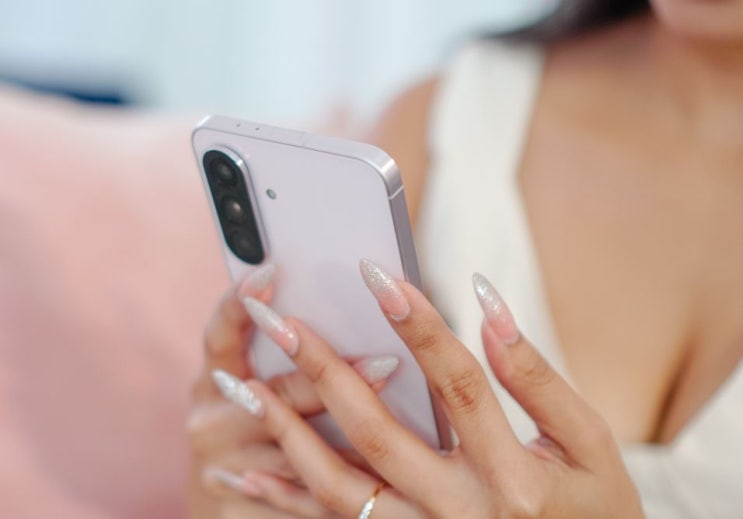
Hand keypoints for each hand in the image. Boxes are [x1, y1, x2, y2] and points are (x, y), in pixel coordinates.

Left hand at [223, 260, 643, 517]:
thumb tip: (489, 306)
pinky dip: (284, 500)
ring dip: (286, 430)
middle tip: (276, 317)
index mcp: (513, 476)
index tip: (376, 272)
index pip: (457, 383)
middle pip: (377, 430)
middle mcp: (459, 512)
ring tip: (242, 382)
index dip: (418, 323)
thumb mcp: (590, 445)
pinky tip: (242, 473)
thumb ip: (539, 378)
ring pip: (339, 485)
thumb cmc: (596, 511)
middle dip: (322, 367)